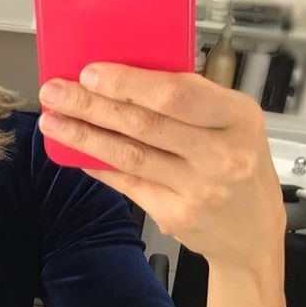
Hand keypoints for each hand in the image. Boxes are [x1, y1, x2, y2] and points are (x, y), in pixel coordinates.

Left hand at [37, 63, 286, 271]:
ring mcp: (197, 188)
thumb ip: (191, 99)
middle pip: (144, 124)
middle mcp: (220, 154)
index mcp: (237, 117)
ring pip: (128, 155)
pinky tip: (75, 152)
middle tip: (55, 92)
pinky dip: (97, 165)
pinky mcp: (174, 215)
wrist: (253, 233)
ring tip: (52, 121)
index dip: (128, 84)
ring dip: (83, 136)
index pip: (176, 94)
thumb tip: (126, 77)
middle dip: (91, 105)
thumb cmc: (241, 165)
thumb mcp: (234, 122)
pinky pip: (126, 183)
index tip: (90, 73)